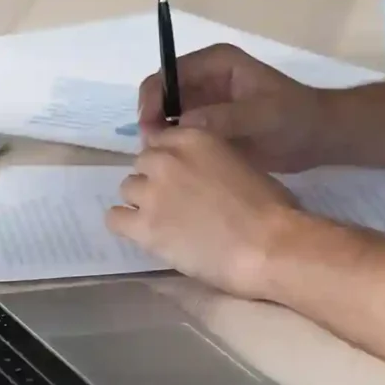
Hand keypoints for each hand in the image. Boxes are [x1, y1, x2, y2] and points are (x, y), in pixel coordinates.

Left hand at [108, 127, 298, 298]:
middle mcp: (166, 159)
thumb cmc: (270, 207)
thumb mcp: (240, 164)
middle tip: (176, 202)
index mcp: (193, 138)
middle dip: (155, 180)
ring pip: (127, 188)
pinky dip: (126, 224)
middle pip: (142, 163)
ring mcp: (152, 193)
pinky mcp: (143, 227)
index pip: (161, 139)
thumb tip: (199, 173)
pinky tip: (146, 234)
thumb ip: (211, 160)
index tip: (181, 177)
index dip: (170, 160)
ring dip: (142, 201)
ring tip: (164, 221)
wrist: (267, 246)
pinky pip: (114, 219)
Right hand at [137, 43, 335, 174]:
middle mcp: (205, 80)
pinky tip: (173, 167)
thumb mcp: (264, 114)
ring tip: (160, 162)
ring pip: (168, 118)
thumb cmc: (295, 116)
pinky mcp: (209, 128)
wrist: (317, 138)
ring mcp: (206, 104)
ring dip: (160, 136)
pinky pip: (181, 136)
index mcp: (216, 63)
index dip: (154, 98)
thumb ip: (226, 117)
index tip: (149, 128)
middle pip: (163, 95)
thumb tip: (185, 124)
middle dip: (152, 120)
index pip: (169, 74)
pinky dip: (173, 148)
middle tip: (151, 150)